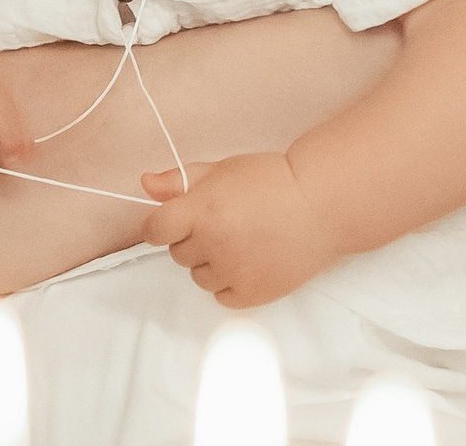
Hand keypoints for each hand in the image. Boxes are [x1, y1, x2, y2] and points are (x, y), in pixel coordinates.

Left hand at [141, 153, 337, 308]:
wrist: (321, 204)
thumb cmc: (271, 180)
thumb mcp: (223, 169)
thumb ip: (180, 180)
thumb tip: (144, 185)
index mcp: (202, 209)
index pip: (155, 230)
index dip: (160, 226)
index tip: (172, 223)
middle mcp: (213, 243)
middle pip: (178, 253)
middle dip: (193, 239)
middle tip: (223, 223)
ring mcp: (232, 272)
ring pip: (198, 277)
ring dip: (210, 263)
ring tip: (240, 242)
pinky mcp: (251, 294)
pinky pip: (220, 296)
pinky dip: (229, 283)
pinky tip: (249, 261)